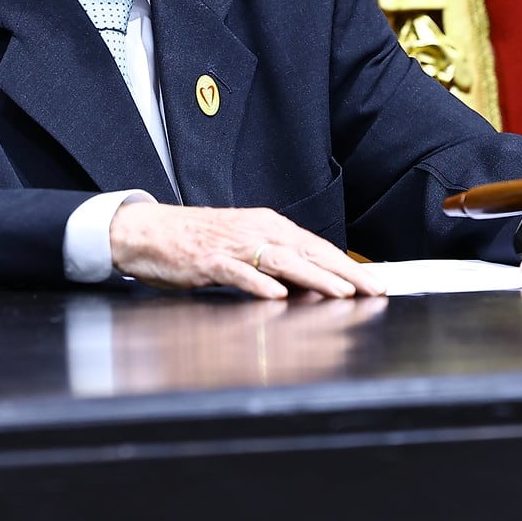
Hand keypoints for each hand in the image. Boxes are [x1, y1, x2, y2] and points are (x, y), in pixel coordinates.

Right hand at [109, 204, 385, 299]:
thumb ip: (275, 264)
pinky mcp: (208, 260)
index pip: (317, 246)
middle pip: (308, 251)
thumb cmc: (195, 241)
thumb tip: (310, 288)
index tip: (375, 283)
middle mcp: (256, 231)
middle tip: (372, 290)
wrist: (146, 232)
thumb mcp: (242, 248)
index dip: (348, 266)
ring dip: (313, 276)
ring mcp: (232, 245)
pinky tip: (278, 295)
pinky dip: (259, 283)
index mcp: (267, 225)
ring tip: (340, 292)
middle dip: (344, 272)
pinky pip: (239, 272)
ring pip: (281, 260)